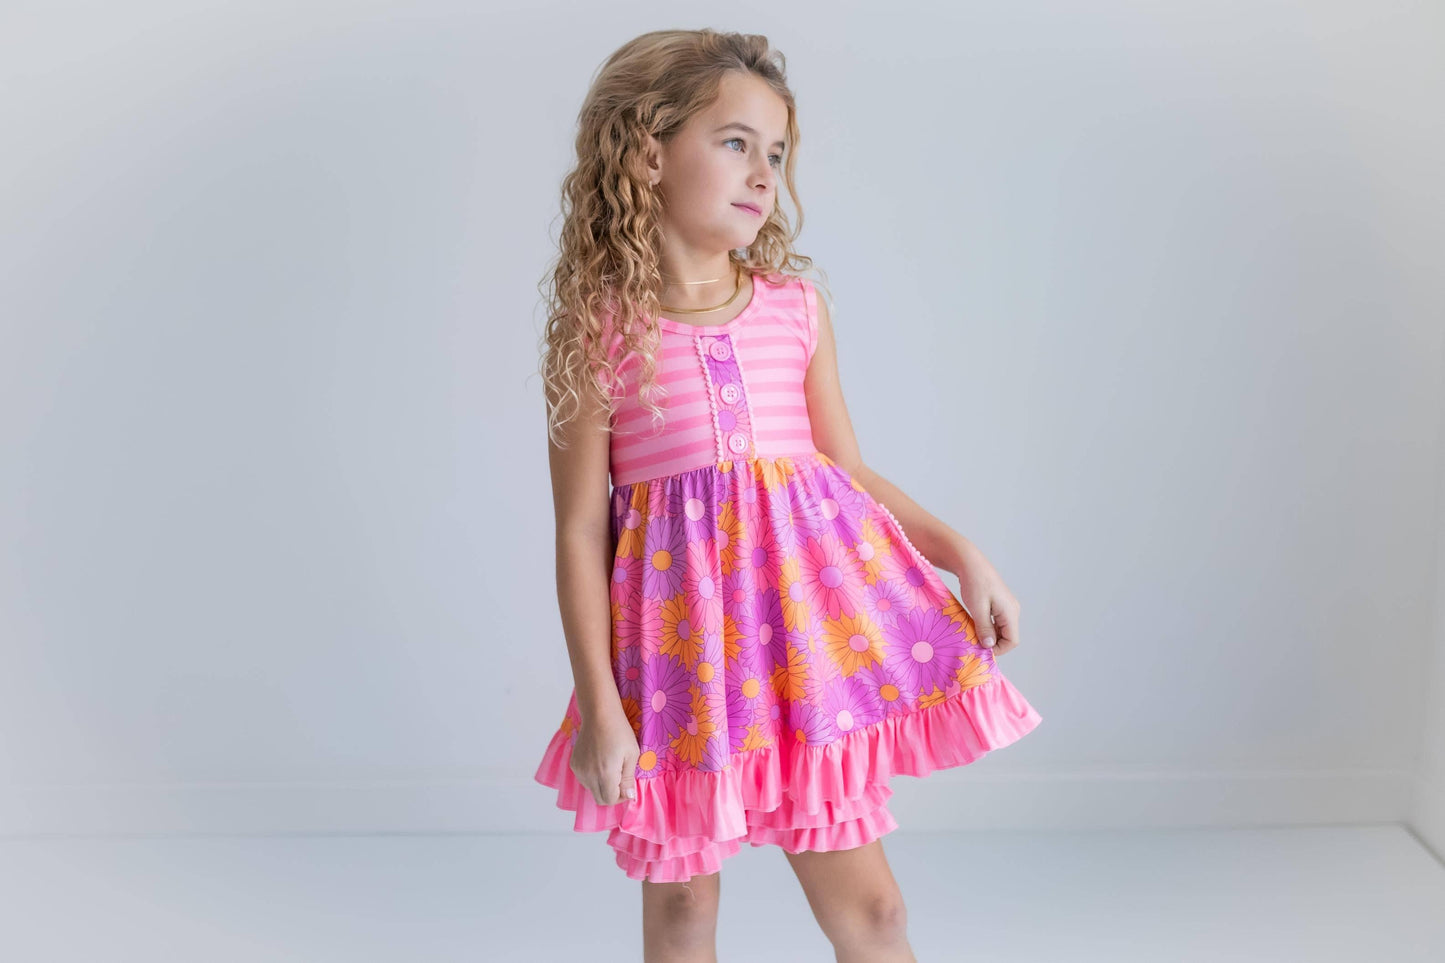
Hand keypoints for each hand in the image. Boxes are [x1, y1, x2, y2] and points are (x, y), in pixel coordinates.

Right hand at [570, 698, 640, 806]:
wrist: (599, 714)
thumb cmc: (619, 732)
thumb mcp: (632, 755)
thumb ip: (628, 779)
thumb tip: (629, 796)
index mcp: (605, 774)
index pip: (610, 800)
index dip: (621, 797)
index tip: (627, 785)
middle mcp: (589, 775)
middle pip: (599, 799)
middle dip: (612, 794)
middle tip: (621, 778)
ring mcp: (579, 770)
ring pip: (592, 789)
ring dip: (602, 785)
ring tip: (610, 766)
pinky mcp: (574, 764)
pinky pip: (584, 779)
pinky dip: (593, 777)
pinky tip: (600, 761)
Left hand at [950, 540, 1020, 656]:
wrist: (970, 563)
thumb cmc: (975, 583)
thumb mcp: (978, 608)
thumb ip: (985, 628)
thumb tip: (989, 646)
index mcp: (1011, 612)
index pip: (1012, 641)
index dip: (998, 649)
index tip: (981, 650)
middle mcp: (1012, 610)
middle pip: (1007, 636)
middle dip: (992, 643)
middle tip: (974, 643)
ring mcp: (1007, 607)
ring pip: (1001, 629)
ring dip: (988, 634)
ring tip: (972, 634)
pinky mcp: (999, 604)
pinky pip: (996, 621)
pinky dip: (987, 627)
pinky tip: (974, 625)